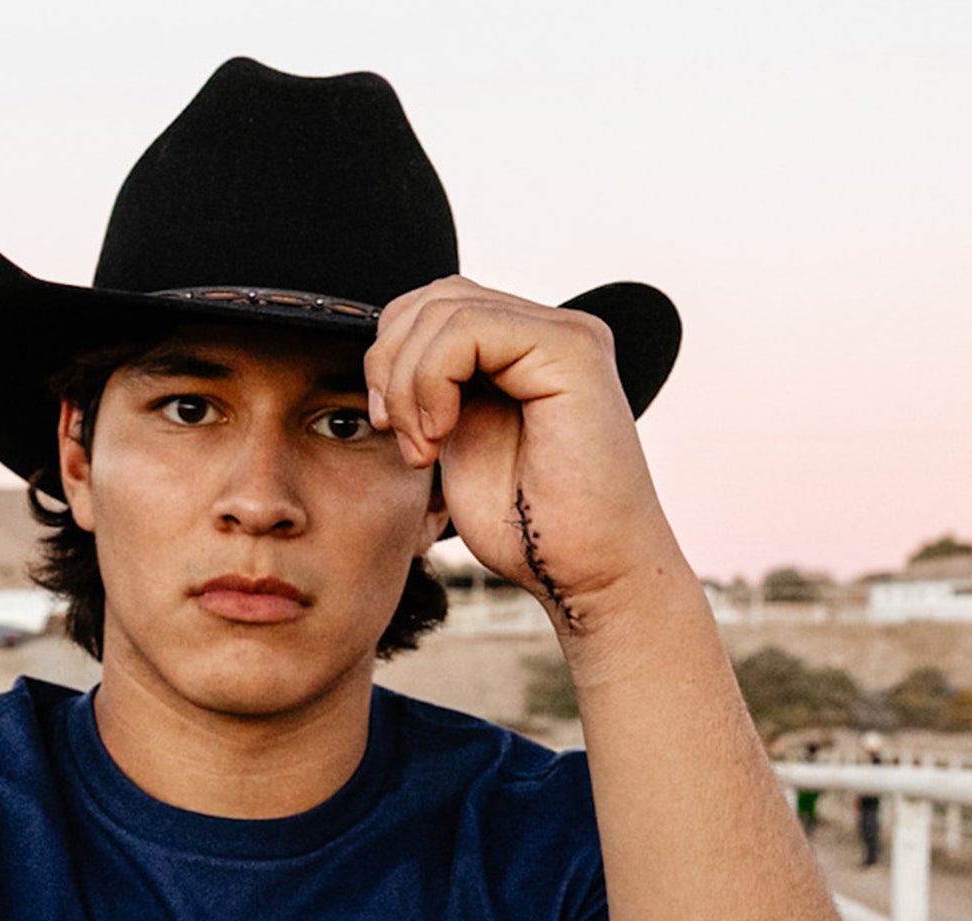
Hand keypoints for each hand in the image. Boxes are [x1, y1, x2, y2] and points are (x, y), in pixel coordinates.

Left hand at [363, 277, 682, 633]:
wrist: (588, 572)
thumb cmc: (525, 527)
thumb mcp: (456, 444)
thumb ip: (433, 393)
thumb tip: (384, 359)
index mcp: (519, 351)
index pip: (432, 308)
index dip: (389, 359)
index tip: (388, 429)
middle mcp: (546, 331)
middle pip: (432, 297)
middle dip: (389, 366)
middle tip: (397, 436)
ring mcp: (563, 334)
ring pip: (444, 307)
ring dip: (407, 383)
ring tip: (423, 447)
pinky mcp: (571, 350)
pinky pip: (470, 328)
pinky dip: (432, 382)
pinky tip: (441, 436)